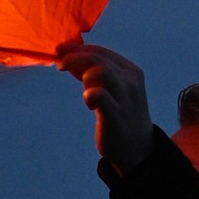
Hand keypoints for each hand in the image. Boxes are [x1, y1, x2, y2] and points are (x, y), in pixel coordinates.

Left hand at [61, 42, 151, 173]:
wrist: (138, 149)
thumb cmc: (121, 116)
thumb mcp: (114, 89)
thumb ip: (95, 75)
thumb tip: (69, 59)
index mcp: (130, 71)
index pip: (101, 51)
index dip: (78, 49)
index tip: (60, 51)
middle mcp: (130, 81)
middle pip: (98, 58)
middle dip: (74, 57)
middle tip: (59, 64)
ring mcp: (124, 98)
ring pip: (101, 71)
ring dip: (83, 73)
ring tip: (79, 84)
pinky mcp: (116, 115)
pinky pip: (100, 96)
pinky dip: (89, 94)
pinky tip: (88, 102)